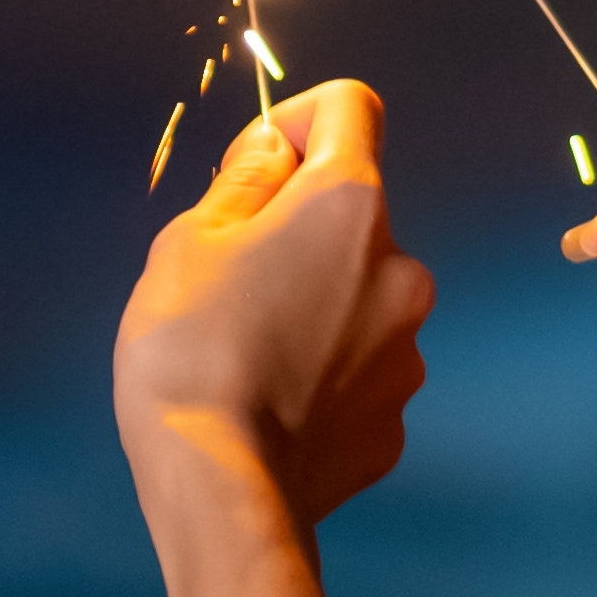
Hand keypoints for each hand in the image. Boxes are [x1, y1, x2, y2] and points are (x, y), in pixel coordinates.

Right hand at [115, 77, 433, 528]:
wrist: (221, 489)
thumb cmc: (191, 351)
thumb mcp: (190, 241)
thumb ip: (244, 180)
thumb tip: (275, 149)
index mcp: (348, 204)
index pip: (352, 106)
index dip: (298, 120)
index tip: (257, 165)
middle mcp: (400, 269)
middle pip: (352, 217)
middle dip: (298, 233)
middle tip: (230, 282)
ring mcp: (406, 351)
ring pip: (357, 300)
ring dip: (314, 308)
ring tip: (246, 355)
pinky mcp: (393, 420)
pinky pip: (357, 375)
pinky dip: (321, 377)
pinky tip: (271, 406)